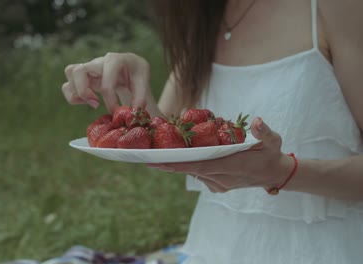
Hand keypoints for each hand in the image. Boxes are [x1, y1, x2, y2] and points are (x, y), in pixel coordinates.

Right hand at [62, 52, 156, 113]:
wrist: (129, 68)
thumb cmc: (135, 73)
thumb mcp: (143, 80)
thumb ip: (141, 97)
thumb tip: (132, 112)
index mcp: (115, 59)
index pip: (106, 77)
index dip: (110, 97)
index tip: (116, 111)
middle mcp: (98, 62)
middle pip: (78, 71)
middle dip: (83, 92)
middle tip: (96, 104)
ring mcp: (88, 69)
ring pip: (69, 74)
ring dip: (76, 93)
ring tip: (93, 103)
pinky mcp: (82, 78)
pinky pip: (67, 85)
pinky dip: (73, 96)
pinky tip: (88, 102)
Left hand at [147, 117, 295, 192]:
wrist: (274, 174)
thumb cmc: (272, 153)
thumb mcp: (273, 140)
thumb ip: (265, 132)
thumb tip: (258, 122)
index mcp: (232, 167)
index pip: (200, 166)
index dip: (179, 164)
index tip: (159, 162)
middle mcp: (222, 179)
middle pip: (190, 170)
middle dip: (168, 165)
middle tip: (146, 158)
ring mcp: (219, 184)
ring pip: (193, 172)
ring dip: (177, 164)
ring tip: (158, 152)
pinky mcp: (217, 185)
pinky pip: (198, 174)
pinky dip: (188, 165)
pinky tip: (178, 156)